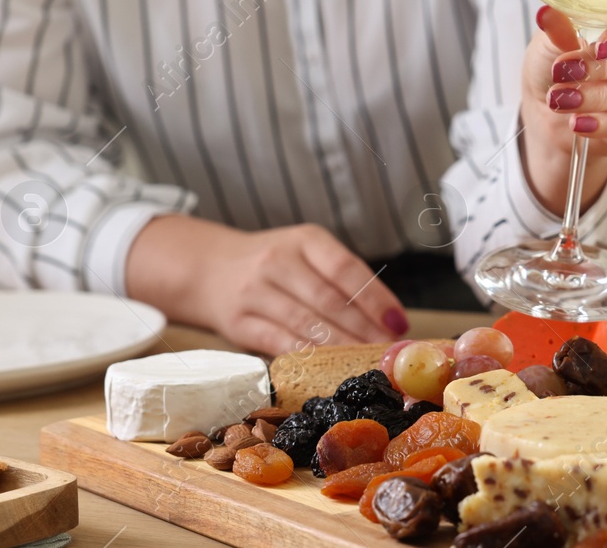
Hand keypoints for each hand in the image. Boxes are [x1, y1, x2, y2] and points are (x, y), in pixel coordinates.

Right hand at [125, 215, 408, 356]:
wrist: (207, 269)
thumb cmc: (273, 264)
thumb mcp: (305, 252)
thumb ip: (340, 278)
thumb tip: (388, 318)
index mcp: (304, 239)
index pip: (346, 268)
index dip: (376, 298)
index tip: (398, 323)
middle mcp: (278, 261)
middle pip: (330, 301)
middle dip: (364, 330)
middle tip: (387, 351)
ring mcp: (255, 292)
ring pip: (307, 325)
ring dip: (342, 347)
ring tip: (366, 361)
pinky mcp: (239, 324)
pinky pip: (281, 344)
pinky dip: (310, 358)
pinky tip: (331, 368)